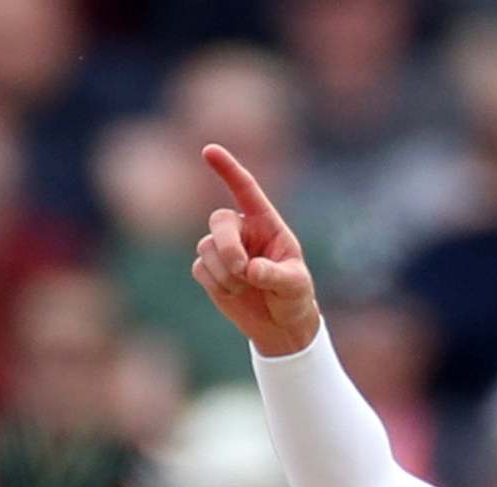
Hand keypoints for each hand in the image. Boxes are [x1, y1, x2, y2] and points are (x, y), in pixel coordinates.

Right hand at [193, 144, 320, 357]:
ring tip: (247, 286)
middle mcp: (242, 231)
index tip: (209, 150)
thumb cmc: (294, 298)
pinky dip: (217, 284)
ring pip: (207, 248)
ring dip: (226, 273)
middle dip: (227, 246)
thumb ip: (276, 275)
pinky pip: (200, 269)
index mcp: (267, 224)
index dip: (228, 169)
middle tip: (241, 269)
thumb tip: (250, 269)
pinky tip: (235, 292)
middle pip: (219, 220)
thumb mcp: (295, 286)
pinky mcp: (208, 268)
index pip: (246, 190)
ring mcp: (222, 248)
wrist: (280, 325)